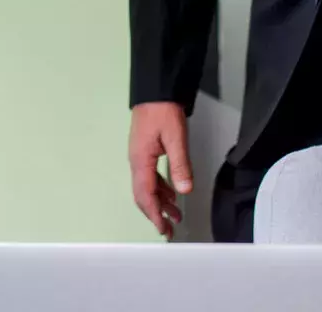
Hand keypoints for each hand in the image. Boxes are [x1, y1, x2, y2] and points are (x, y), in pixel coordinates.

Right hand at [129, 101, 193, 237]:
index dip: (154, 214)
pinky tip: (173, 194)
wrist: (155, 90)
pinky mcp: (146, 152)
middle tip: (168, 231)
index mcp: (140, 161)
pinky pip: (151, 177)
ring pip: (148, 187)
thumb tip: (184, 190)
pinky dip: (162, 189)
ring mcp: (140, 157)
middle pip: (143, 195)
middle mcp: (137, 162)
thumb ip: (180, 164)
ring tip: (176, 216)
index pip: (145, 195)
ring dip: (161, 203)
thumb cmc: (163, 111)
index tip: (163, 229)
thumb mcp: (175, 138)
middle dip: (155, 214)